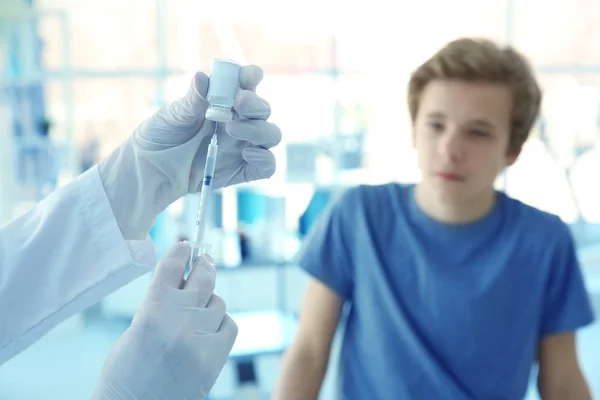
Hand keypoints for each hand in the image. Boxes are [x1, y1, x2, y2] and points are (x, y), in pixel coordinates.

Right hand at [90, 242, 236, 399]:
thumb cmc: (126, 375)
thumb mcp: (135, 330)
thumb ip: (159, 305)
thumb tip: (182, 283)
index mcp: (152, 309)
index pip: (173, 266)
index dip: (181, 252)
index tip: (186, 246)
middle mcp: (179, 319)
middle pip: (203, 277)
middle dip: (204, 266)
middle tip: (205, 261)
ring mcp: (200, 338)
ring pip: (218, 302)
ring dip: (210, 301)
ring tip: (200, 309)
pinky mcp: (214, 357)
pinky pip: (229, 325)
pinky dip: (221, 323)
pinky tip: (210, 329)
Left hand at [98, 65, 281, 238]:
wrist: (151, 171)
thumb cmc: (160, 137)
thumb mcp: (172, 117)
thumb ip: (191, 101)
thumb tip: (201, 77)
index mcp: (224, 101)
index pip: (247, 84)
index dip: (252, 77)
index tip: (249, 77)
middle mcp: (239, 121)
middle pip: (263, 109)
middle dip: (256, 104)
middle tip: (239, 104)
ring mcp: (243, 146)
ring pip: (270, 134)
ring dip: (259, 130)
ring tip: (231, 130)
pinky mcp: (244, 170)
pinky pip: (267, 165)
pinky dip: (265, 159)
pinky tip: (247, 155)